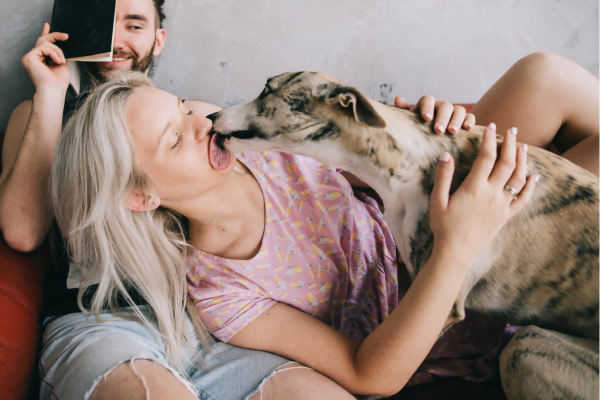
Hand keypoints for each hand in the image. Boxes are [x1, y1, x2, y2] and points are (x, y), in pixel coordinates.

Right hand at [21, 23, 70, 93]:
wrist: (54, 90)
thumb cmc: (59, 81)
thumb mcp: (62, 63)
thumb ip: (59, 53)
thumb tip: (60, 43)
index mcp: (42, 59)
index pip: (42, 43)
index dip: (45, 33)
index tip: (47, 25)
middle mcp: (34, 57)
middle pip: (43, 40)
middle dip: (55, 36)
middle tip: (66, 36)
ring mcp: (30, 57)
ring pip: (45, 43)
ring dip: (57, 51)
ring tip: (61, 62)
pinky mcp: (29, 57)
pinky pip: (43, 47)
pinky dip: (53, 53)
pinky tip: (57, 61)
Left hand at [394, 95, 474, 133]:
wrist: (434, 138)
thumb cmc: (419, 130)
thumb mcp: (411, 122)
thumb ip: (404, 111)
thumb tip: (397, 98)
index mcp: (427, 106)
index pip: (427, 100)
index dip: (427, 107)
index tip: (426, 118)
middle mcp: (441, 107)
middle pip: (445, 105)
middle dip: (442, 117)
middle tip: (438, 130)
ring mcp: (454, 112)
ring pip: (459, 110)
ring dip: (456, 120)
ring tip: (452, 132)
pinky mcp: (465, 119)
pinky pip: (470, 116)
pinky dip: (469, 121)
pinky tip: (467, 129)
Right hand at [429, 123, 537, 264]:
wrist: (456, 251)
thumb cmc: (443, 226)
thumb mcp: (437, 200)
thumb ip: (443, 176)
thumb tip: (446, 154)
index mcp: (474, 188)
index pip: (486, 157)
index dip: (490, 139)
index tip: (490, 127)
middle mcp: (492, 194)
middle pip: (507, 163)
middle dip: (511, 144)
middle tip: (512, 130)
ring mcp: (501, 205)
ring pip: (519, 178)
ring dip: (523, 160)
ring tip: (523, 147)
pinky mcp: (506, 216)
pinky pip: (523, 199)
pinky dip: (531, 186)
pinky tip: (534, 176)